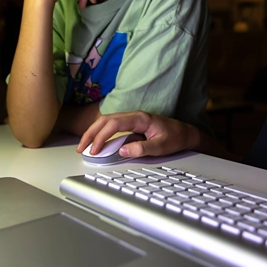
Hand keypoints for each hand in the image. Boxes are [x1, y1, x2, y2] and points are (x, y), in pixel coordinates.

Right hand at [76, 111, 200, 158]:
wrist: (185, 133)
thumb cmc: (175, 138)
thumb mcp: (161, 147)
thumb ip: (143, 149)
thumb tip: (122, 150)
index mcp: (141, 118)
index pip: (114, 124)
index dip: (101, 136)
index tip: (95, 149)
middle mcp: (134, 115)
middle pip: (106, 120)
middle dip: (91, 133)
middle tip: (81, 148)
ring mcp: (132, 119)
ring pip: (107, 122)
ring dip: (94, 133)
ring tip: (84, 146)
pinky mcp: (131, 125)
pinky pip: (112, 126)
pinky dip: (101, 133)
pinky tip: (96, 143)